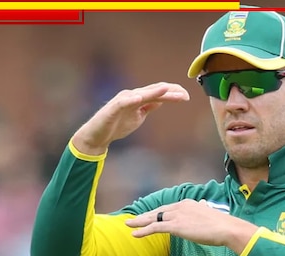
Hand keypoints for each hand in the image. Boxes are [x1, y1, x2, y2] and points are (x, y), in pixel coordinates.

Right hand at [71, 82, 189, 154]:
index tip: (186, 97)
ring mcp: (123, 101)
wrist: (98, 135)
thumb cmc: (117, 125)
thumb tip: (161, 100)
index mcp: (139, 99)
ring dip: (154, 92)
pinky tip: (139, 98)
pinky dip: (131, 99)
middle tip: (185, 95)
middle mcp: (132, 96)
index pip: (158, 93)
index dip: (173, 93)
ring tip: (167, 90)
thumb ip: (148, 107)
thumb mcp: (138, 116)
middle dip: (170, 92)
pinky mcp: (113, 108)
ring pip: (141, 94)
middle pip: (153, 91)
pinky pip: (124, 102)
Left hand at [125, 199, 259, 253]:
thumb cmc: (221, 225)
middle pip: (157, 211)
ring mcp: (177, 216)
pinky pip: (155, 227)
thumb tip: (204, 204)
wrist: (225, 228)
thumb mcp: (210, 214)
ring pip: (153, 218)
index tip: (149, 215)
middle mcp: (180, 206)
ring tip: (128, 224)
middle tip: (132, 219)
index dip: (157, 212)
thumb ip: (203, 210)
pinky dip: (143, 230)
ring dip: (139, 222)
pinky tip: (134, 234)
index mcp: (187, 203)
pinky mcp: (175, 226)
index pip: (168, 208)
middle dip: (144, 215)